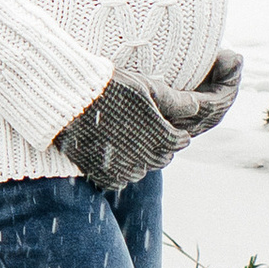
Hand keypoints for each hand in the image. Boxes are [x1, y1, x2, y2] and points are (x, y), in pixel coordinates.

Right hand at [54, 54, 243, 190]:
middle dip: (158, 144)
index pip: (180, 141)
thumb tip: (197, 108)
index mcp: (163, 138)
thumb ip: (176, 102)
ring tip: (124, 135)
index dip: (173, 129)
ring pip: (142, 169)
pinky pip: (121, 179)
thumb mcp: (148, 88)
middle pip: (163, 157)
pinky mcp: (106, 178)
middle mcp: (148, 159)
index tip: (162, 120)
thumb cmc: (111, 88)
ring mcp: (126, 171)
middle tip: (143, 127)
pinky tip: (109, 148)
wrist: (71, 101)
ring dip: (139, 157)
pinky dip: (119, 168)